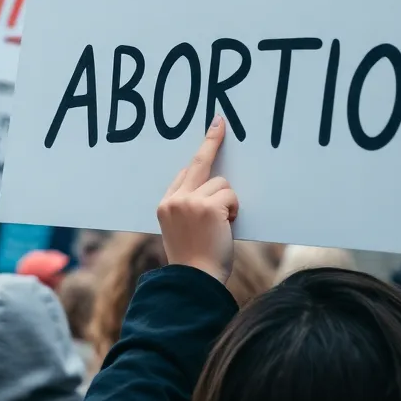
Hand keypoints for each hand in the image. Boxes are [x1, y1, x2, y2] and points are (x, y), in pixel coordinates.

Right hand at [157, 114, 238, 284]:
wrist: (194, 279)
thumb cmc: (194, 260)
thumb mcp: (182, 231)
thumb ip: (190, 208)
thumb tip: (212, 187)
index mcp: (166, 205)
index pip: (183, 173)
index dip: (198, 157)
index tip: (209, 135)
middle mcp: (175, 199)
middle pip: (198, 163)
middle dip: (211, 141)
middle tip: (220, 122)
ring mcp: (190, 201)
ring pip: (222, 185)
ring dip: (228, 203)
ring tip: (222, 226)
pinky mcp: (207, 206)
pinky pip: (231, 196)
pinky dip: (234, 210)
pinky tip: (227, 227)